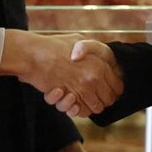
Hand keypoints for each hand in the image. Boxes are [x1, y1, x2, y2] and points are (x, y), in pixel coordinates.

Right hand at [2, 31, 122, 114]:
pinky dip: (78, 110)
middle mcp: (94, 77)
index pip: (118, 86)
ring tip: (81, 99)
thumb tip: (99, 56)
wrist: (34, 55)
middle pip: (110, 99)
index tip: (105, 90)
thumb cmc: (53, 46)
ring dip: (90, 106)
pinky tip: (73, 101)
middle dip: (103, 100)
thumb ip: (91, 48)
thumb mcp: (78, 39)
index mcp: (100, 63)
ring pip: (96, 107)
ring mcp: (83, 88)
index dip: (113, 90)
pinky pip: (82, 111)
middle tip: (93, 98)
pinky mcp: (70, 97)